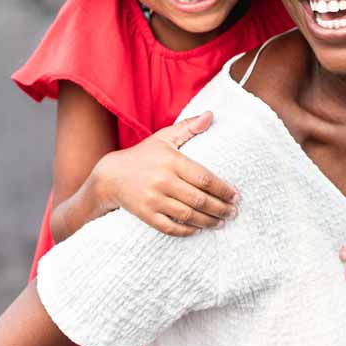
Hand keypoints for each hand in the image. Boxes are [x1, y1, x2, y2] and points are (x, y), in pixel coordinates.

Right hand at [94, 111, 238, 236]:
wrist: (110, 176)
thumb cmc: (143, 155)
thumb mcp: (164, 137)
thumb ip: (188, 127)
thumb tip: (211, 115)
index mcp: (171, 161)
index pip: (204, 178)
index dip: (223, 189)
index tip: (236, 196)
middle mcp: (163, 180)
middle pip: (199, 199)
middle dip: (220, 208)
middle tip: (233, 212)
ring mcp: (153, 199)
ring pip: (188, 215)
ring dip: (208, 221)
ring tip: (221, 222)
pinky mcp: (145, 214)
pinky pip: (170, 227)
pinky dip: (187, 230)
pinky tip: (198, 230)